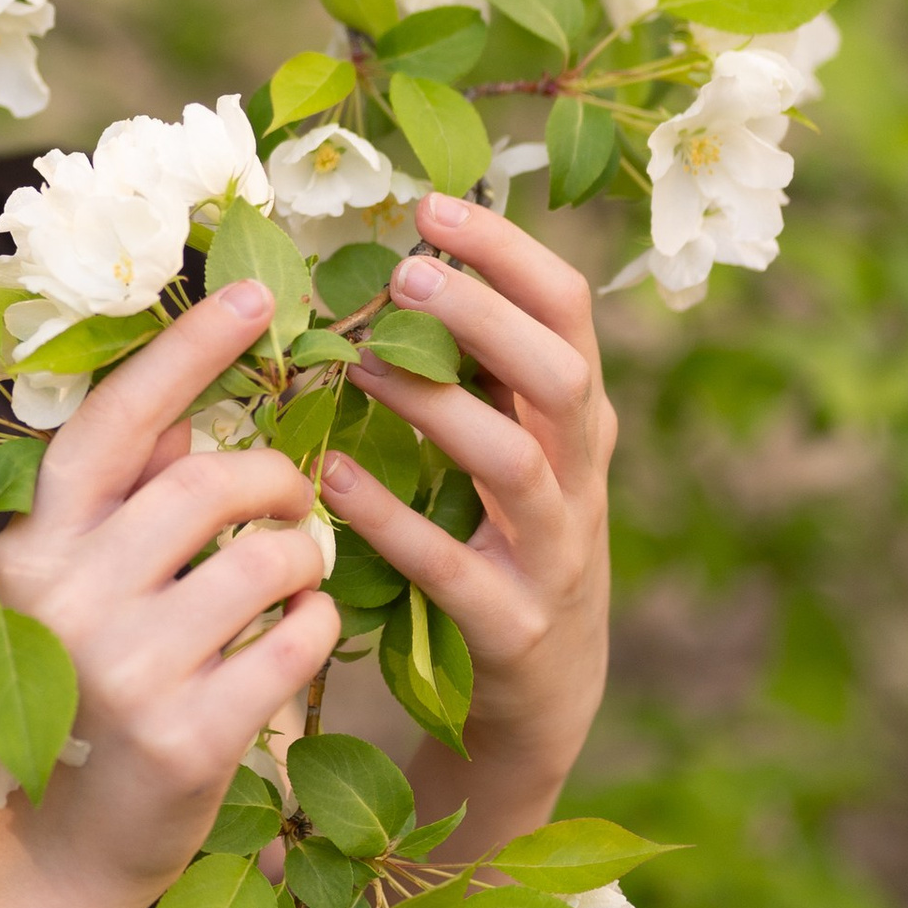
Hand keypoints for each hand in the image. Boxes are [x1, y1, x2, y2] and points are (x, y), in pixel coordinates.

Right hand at [0, 282, 339, 907]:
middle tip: (295, 496)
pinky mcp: (186, 739)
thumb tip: (183, 406)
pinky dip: (315, 627)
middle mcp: (62, 597)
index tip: (259, 291)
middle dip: (274, 477)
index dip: (189, 349)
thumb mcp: (76, 583)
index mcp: (32, 542)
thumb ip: (121, 498)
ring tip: (296, 575)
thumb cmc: (85, 687)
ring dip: (302, 556)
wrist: (67, 847)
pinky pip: (295, 642)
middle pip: (208, 483)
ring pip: (265, 561)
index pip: (114, 419)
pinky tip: (296, 641)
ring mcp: (122, 672)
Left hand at [324, 192, 612, 801]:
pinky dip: (389, 518)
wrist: (544, 700)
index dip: (508, 252)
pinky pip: (452, 566)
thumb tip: (398, 255)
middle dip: (486, 317)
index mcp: (578, 419)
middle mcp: (580, 477)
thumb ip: (475, 369)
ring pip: (515, 464)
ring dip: (435, 405)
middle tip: (405, 273)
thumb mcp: (512, 447)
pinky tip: (326, 476)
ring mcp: (554, 555)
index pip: (569, 311)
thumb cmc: (504, 543)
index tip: (431, 207)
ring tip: (358, 364)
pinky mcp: (512, 627)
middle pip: (561, 376)